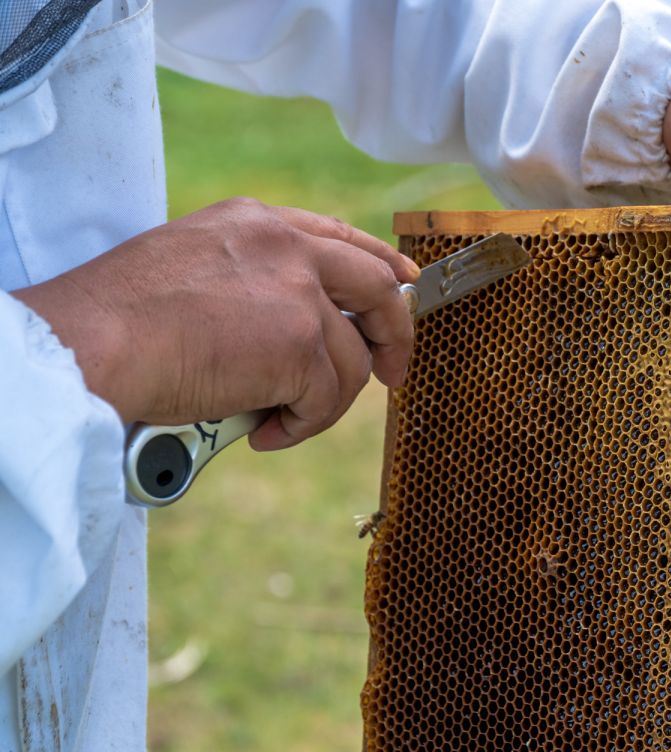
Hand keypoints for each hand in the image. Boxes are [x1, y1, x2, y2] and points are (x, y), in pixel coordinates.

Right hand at [14, 197, 417, 450]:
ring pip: (352, 360)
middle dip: (395, 333)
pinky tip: (263, 433)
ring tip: (276, 421)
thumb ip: (248, 279)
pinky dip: (301, 426)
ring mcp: (298, 294)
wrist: (92, 344)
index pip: (341, 238)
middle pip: (377, 286)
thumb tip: (282, 322)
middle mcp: (287, 247)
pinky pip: (327, 398)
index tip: (401, 288)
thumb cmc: (117, 318)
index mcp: (258, 223)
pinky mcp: (299, 346)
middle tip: (391, 372)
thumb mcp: (191, 266)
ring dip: (324, 402)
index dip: (380, 266)